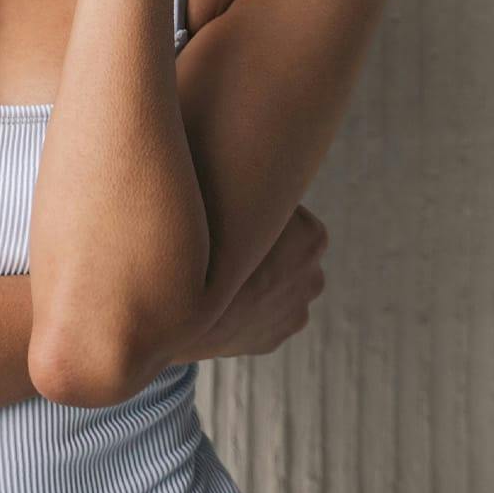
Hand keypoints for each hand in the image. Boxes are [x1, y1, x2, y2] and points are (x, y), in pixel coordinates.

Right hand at [170, 204, 328, 364]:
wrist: (178, 311)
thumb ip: (251, 189)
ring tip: (220, 273)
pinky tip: (221, 300)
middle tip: (225, 242)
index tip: (235, 214)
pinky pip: (262, 316)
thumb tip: (249, 154)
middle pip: (289, 252)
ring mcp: (296, 311)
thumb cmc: (203, 243)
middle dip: (264, 248)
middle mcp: (314, 276)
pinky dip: (246, 309)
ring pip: (277, 286)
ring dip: (257, 280)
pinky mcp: (275, 338)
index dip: (260, 212)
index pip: (290, 214)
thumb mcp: (234, 199)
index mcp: (313, 236)